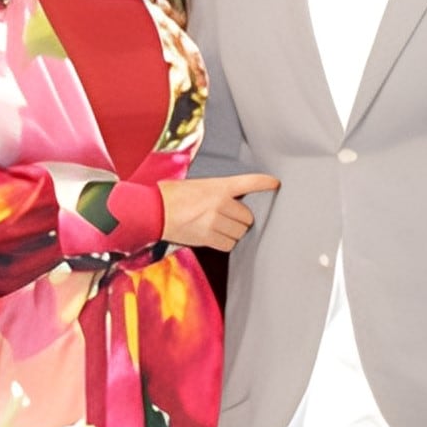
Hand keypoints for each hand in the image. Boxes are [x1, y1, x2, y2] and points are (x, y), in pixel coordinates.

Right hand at [160, 171, 277, 253]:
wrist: (151, 209)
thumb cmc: (169, 196)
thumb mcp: (196, 186)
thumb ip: (217, 193)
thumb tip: (232, 204)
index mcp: (217, 185)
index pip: (248, 182)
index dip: (264, 183)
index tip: (275, 184)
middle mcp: (220, 202)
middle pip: (247, 216)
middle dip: (240, 219)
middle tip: (227, 217)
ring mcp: (214, 220)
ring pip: (239, 232)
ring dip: (233, 232)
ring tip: (217, 227)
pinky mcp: (207, 236)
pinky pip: (228, 244)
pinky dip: (224, 242)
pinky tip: (213, 236)